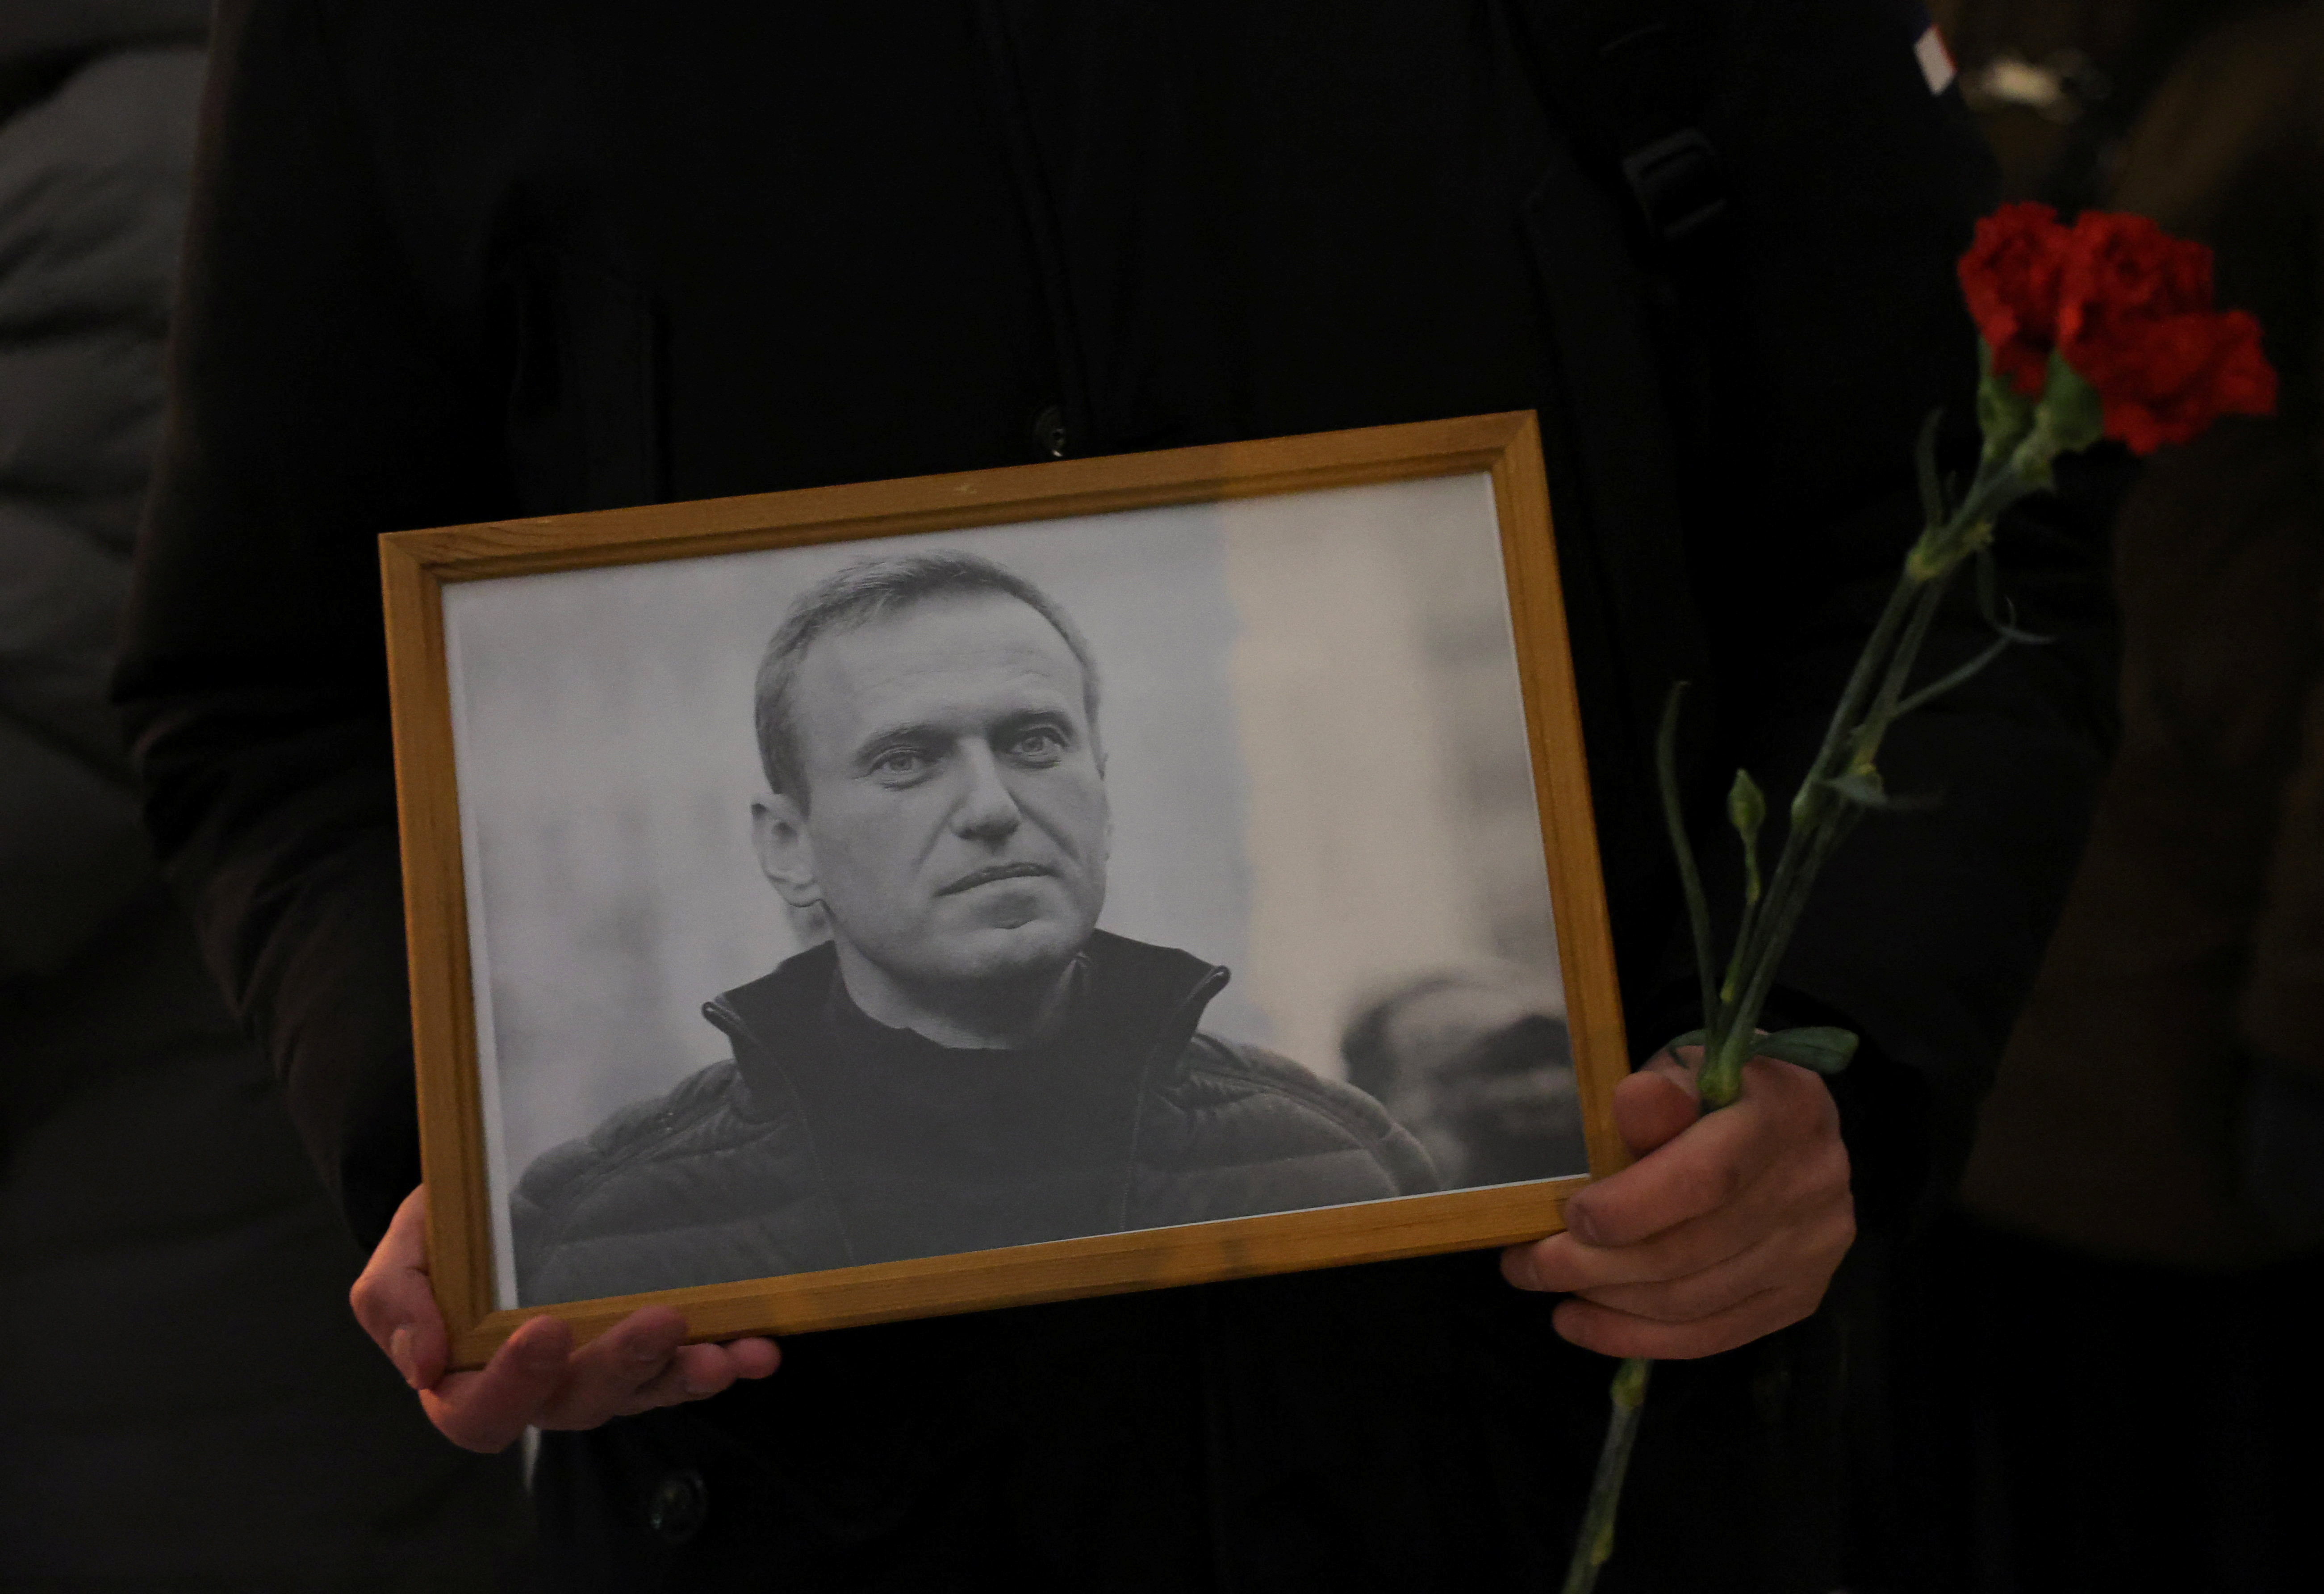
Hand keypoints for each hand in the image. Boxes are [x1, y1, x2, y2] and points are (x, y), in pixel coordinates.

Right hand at [350, 1186, 780, 1452]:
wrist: (496, 1203)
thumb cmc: (444, 1236)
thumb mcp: (406, 1251)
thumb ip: (397, 1301)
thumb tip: (422, 1364)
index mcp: (466, 1381)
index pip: (480, 1411)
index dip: (511, 1384)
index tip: (544, 1330)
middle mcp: (539, 1392)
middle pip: (577, 1404)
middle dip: (621, 1366)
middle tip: (660, 1320)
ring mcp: (599, 1377)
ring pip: (642, 1393)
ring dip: (687, 1376)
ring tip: (729, 1354)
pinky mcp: (648, 1355)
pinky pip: (684, 1368)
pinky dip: (725, 1359)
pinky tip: (761, 1348)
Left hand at [1500, 1048, 1853, 1357]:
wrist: (1774, 1123)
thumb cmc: (1709, 1092)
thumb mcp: (1679, 1071)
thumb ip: (1658, 1095)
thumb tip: (1633, 1101)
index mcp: (1788, 1108)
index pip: (1709, 1177)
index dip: (1632, 1206)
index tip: (1570, 1217)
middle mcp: (1816, 1182)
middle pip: (1694, 1249)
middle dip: (1595, 1264)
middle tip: (1527, 1263)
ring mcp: (1816, 1247)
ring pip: (1695, 1301)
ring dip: (1608, 1303)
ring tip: (1548, 1286)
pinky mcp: (1801, 1293)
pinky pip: (1713, 1335)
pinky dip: (1637, 1337)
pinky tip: (1581, 1324)